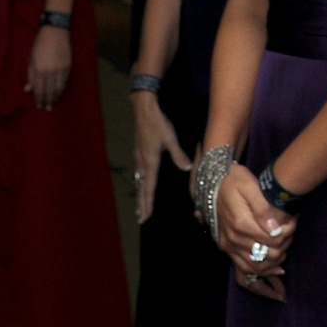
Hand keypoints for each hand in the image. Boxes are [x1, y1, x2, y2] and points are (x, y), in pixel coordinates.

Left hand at [24, 25, 70, 109]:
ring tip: (53, 103)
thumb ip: (30, 74)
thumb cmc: (40, 44)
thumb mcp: (31, 58)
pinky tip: (60, 93)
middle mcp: (49, 71)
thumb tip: (28, 89)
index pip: (39, 89)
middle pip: (49, 91)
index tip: (39, 105)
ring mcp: (60, 69)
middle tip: (47, 108)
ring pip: (58, 88)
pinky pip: (64, 81)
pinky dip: (62, 89)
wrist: (55, 31)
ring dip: (55, 97)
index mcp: (38, 69)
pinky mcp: (67, 66)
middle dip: (47, 101)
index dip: (39, 99)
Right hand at [131, 91, 189, 223]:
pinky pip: (138, 173)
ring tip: (139, 206)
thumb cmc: (157, 123)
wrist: (143, 109)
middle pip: (141, 188)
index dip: (148, 203)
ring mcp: (138, 157)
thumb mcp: (170, 138)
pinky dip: (139, 183)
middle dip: (141, 204)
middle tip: (140, 218)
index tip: (145, 216)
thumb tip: (188, 168)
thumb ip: (179, 155)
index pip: (148, 188)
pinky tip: (141, 182)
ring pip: (138, 181)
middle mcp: (142, 163)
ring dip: (139, 194)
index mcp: (150, 162)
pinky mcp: (138, 151)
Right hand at [217, 163, 292, 297]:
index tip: (293, 220)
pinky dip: (262, 271)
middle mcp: (234, 239)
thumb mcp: (249, 185)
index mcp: (241, 223)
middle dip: (285, 244)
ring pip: (258, 266)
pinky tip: (276, 267)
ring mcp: (229, 246)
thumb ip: (263, 207)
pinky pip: (245, 268)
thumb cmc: (234, 180)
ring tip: (285, 246)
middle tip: (291, 230)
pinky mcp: (228, 249)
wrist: (213, 183)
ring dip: (276, 260)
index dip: (288, 232)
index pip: (273, 239)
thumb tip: (275, 229)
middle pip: (268, 253)